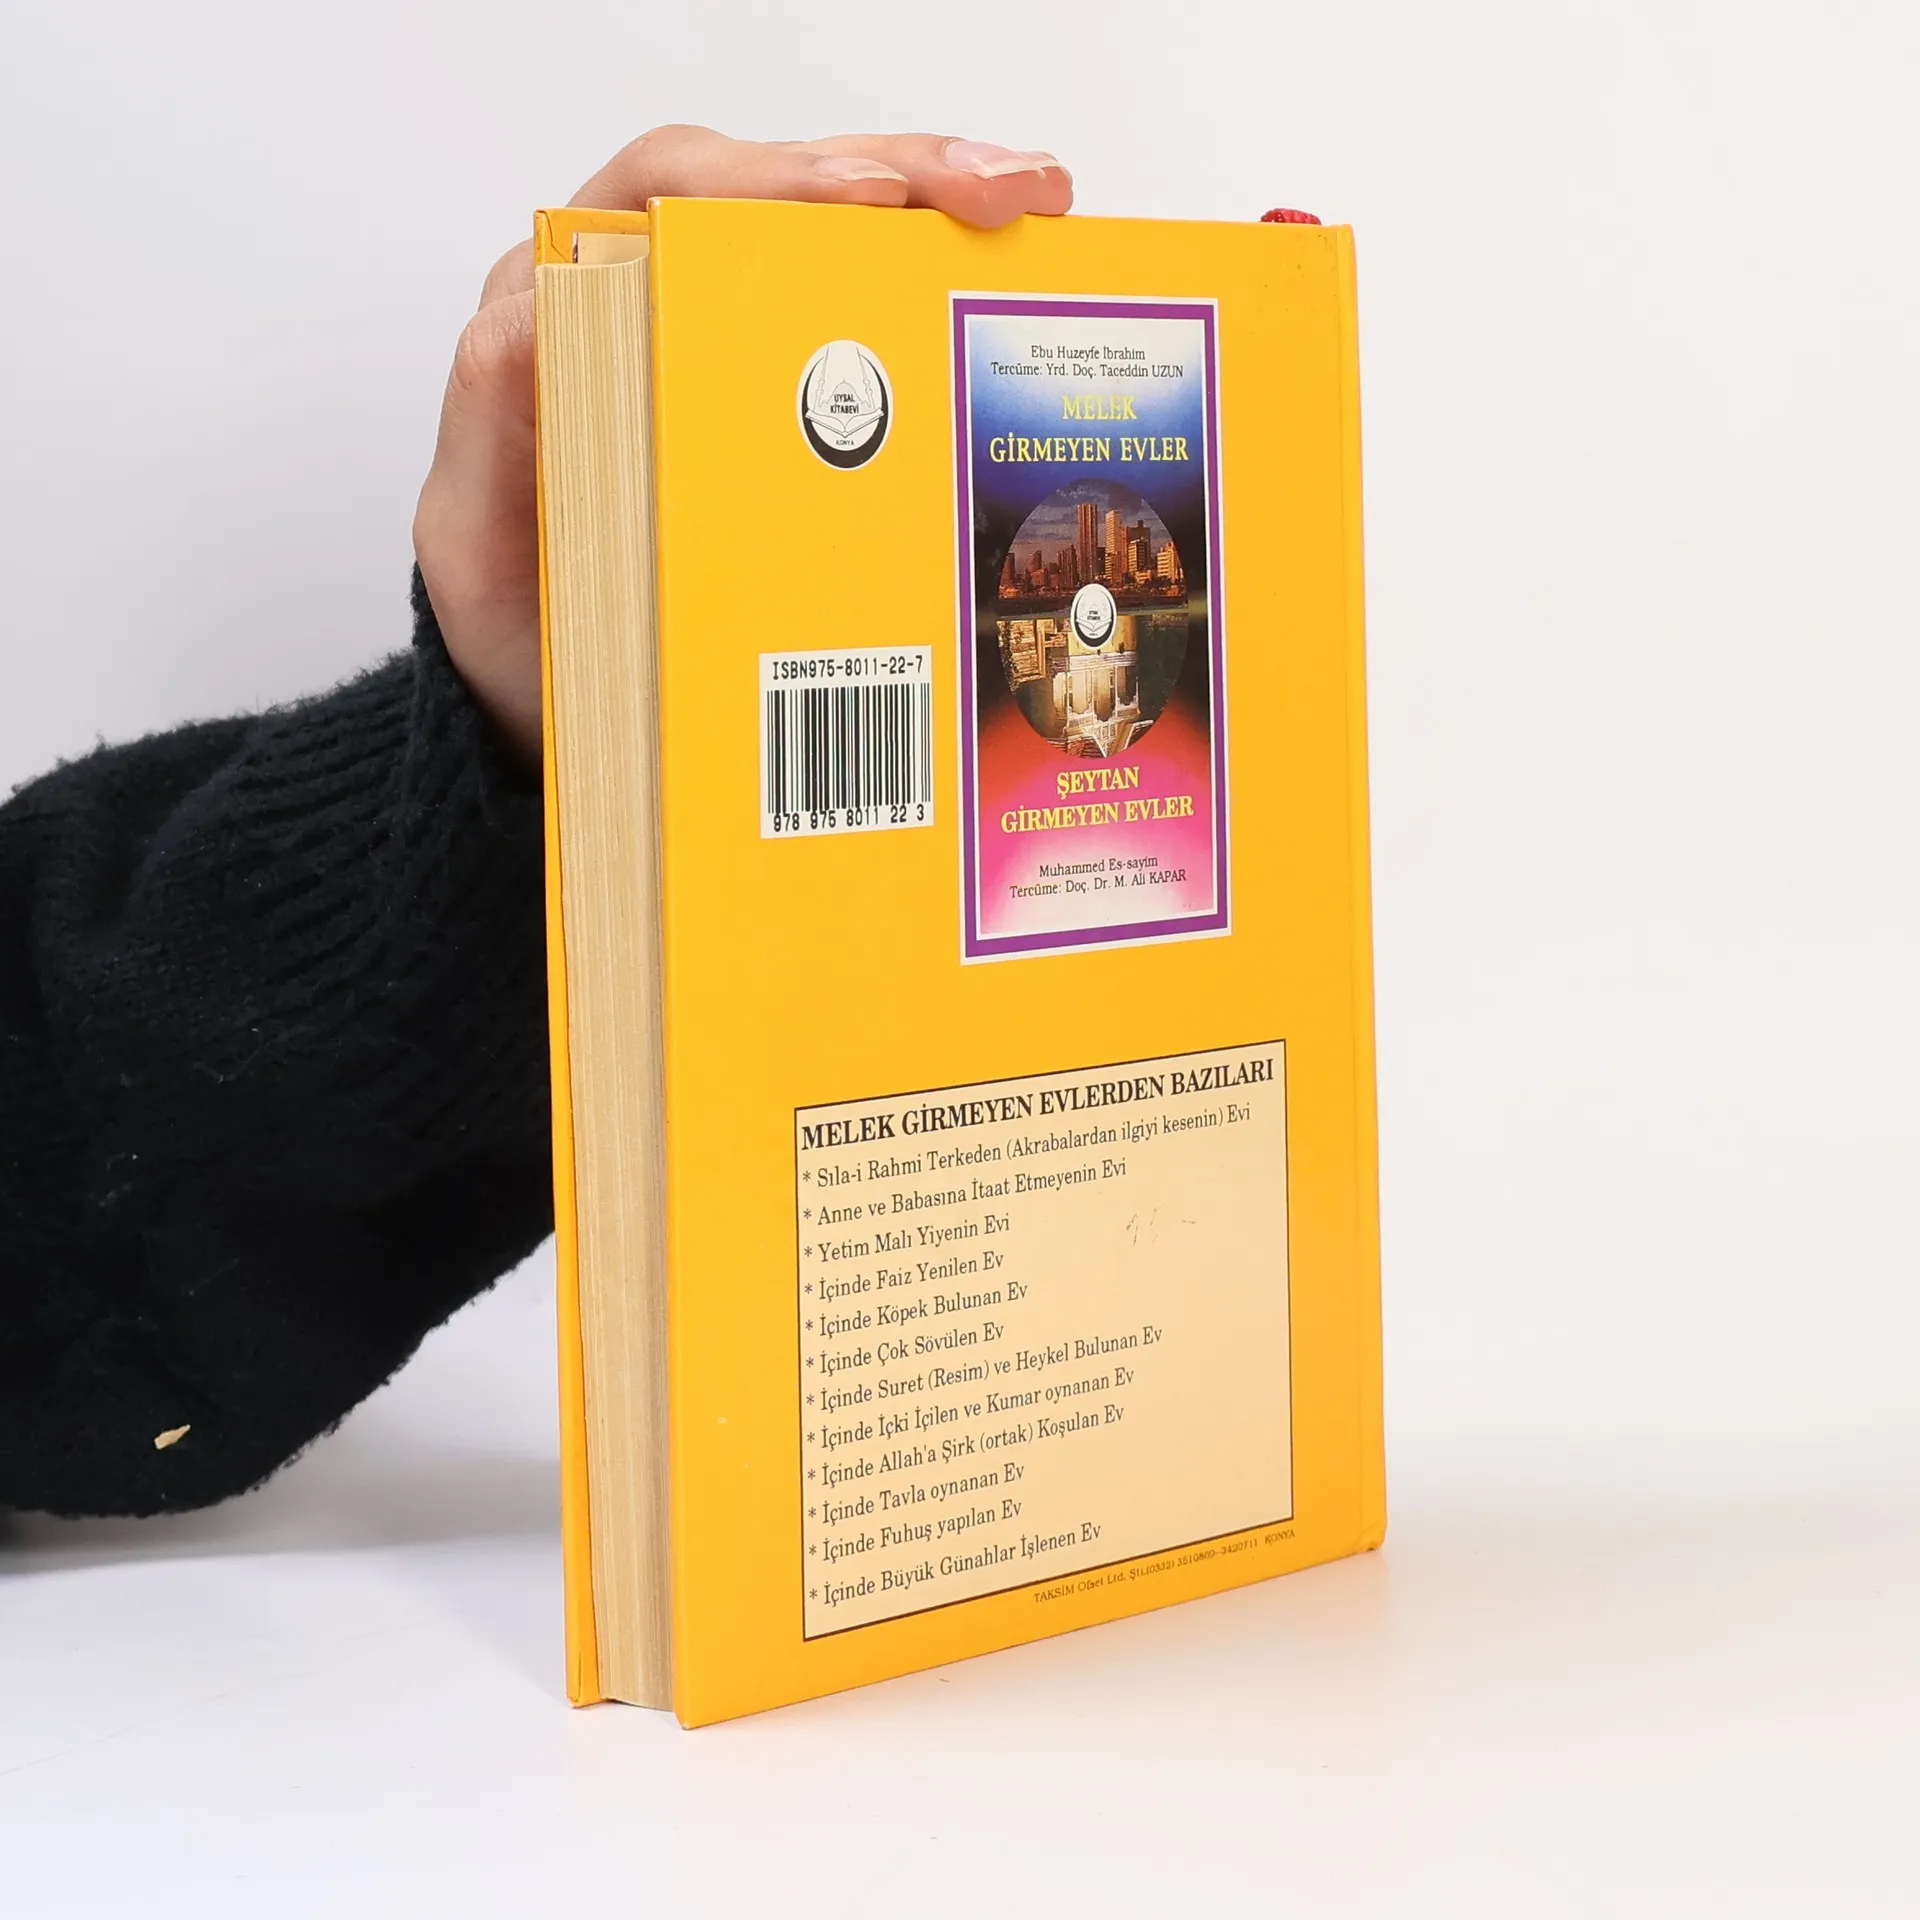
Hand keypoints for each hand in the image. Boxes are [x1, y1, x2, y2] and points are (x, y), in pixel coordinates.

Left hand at [413, 127, 1072, 762]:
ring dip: (941, 206)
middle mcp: (643, 298)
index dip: (769, 182)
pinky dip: (940, 282)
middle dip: (901, 171)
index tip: (863, 199)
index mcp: (565, 310)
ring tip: (1038, 200)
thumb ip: (492, 433)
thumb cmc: (514, 617)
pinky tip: (1015, 271)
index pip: (666, 194)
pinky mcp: (777, 396)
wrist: (548, 693)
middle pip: (775, 190)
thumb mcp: (475, 536)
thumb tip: (530, 325)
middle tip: (1005, 191)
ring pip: (832, 232)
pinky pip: (861, 312)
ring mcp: (718, 341)